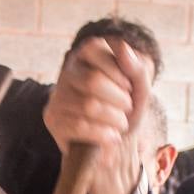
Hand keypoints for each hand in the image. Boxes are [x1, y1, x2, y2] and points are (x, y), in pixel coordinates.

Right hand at [44, 38, 150, 193]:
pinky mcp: (52, 119)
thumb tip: (123, 48)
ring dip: (115, 119)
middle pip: (92, 82)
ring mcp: (56, 95)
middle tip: (127, 109)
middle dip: (119, 100)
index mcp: (86, 55)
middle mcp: (67, 71)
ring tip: (121, 125)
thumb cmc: (126, 112)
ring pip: (88, 106)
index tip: (129, 88)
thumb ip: (137, 67)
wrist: (114, 146)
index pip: (94, 49)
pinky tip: (112, 138)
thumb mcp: (140, 90)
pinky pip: (80, 126)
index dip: (118, 71)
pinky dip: (104, 134)